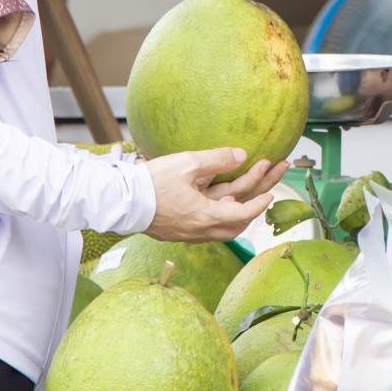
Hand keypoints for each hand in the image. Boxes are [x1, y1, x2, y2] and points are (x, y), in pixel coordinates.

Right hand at [142, 148, 284, 242]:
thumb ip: (217, 159)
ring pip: (224, 230)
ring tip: (252, 198)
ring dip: (240, 214)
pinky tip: (223, 206)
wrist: (120, 201)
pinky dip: (222, 218)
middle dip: (257, 205)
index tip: (271, 193)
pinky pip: (209, 230)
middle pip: (238, 224)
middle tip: (271, 187)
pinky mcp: (179, 233)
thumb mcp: (188, 163)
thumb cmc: (152, 182)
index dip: (260, 202)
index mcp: (205, 216)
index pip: (243, 213)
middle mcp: (199, 231)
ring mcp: (188, 234)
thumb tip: (242, 156)